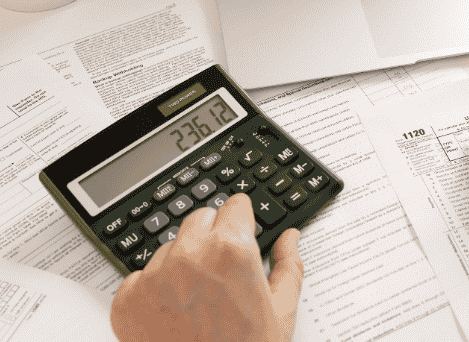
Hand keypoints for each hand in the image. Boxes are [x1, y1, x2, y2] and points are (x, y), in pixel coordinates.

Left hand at [111, 193, 303, 341]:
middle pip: (200, 218)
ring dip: (183, 262)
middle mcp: (189, 256)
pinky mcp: (128, 299)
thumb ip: (289, 265)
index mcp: (231, 251)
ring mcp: (154, 277)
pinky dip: (156, 289)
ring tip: (200, 299)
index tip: (243, 230)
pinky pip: (142, 276)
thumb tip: (290, 239)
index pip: (235, 204)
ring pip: (171, 247)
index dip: (243, 220)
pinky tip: (176, 313)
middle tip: (223, 271)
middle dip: (213, 236)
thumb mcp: (282, 311)